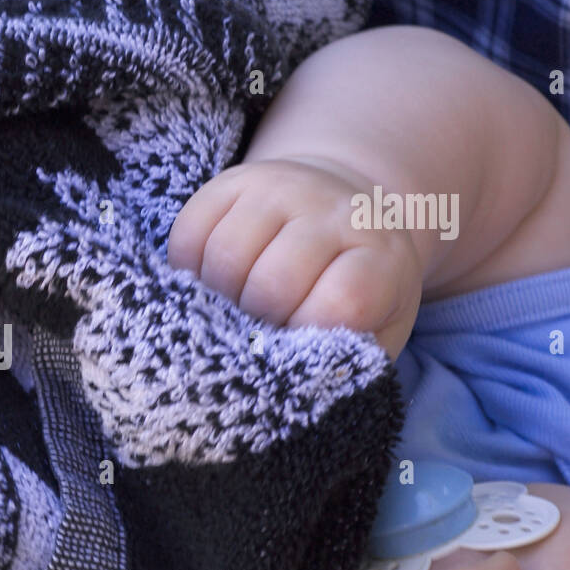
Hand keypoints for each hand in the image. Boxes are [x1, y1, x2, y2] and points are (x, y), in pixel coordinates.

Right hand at [167, 158, 422, 357]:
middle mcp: (334, 211)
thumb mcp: (373, 332)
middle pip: (272, 283)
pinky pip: (189, 234)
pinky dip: (188, 270)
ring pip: (224, 257)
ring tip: (232, 310)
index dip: (307, 337)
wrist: (345, 216)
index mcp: (381, 256)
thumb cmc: (354, 295)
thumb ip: (345, 362)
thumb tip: (289, 387)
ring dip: (217, 299)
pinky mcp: (231, 182)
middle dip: (256, 324)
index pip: (341, 303)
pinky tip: (211, 282)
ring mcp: (281, 189)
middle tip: (257, 334)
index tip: (299, 351)